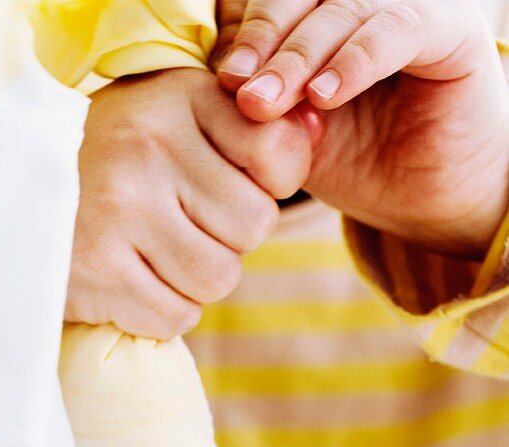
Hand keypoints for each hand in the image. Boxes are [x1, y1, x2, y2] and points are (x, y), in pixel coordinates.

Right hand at [65, 68, 314, 338]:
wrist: (4, 201)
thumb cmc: (106, 165)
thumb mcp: (173, 123)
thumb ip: (249, 131)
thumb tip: (318, 133)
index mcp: (176, 97)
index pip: (279, 155)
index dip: (264, 188)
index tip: (220, 188)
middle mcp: (148, 145)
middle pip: (253, 228)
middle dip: (225, 241)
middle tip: (176, 228)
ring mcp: (119, 210)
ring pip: (219, 278)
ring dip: (194, 281)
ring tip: (150, 255)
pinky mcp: (97, 271)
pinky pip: (176, 315)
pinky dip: (159, 312)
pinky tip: (128, 282)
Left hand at [213, 0, 508, 258]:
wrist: (427, 204)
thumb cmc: (359, 165)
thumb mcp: (293, 136)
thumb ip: (261, 104)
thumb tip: (217, 77)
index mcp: (326, 17)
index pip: (279, 1)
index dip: (249, 32)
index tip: (224, 79)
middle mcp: (367, 3)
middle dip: (267, 41)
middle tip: (242, 90)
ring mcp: (410, 9)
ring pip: (345, 7)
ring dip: (301, 55)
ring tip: (272, 102)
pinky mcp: (452, 32)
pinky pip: (398, 30)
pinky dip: (355, 61)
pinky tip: (324, 96)